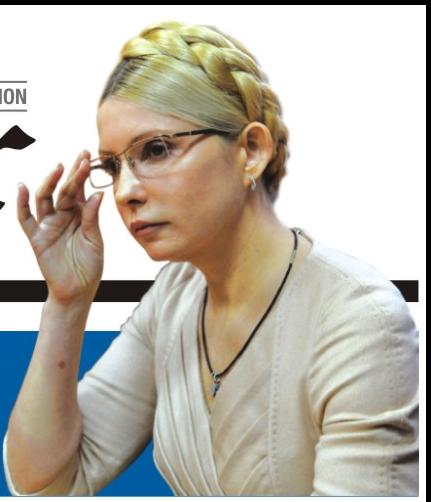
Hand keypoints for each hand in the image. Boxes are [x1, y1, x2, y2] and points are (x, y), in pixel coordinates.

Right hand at [17, 151, 104, 304]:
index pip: (80, 190)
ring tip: (57, 168)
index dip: (83, 174)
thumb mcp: (94, 240)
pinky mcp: (36, 237)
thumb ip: (92, 218)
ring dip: (49, 183)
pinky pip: (25, 219)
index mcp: (80, 215)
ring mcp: (48, 225)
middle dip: (71, 174)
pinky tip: (22, 188)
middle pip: (64, 191)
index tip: (88, 157)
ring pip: (45, 199)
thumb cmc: (89, 265)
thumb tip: (97, 193)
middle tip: (80, 157)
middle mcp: (63, 216)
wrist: (78, 289)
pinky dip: (22, 204)